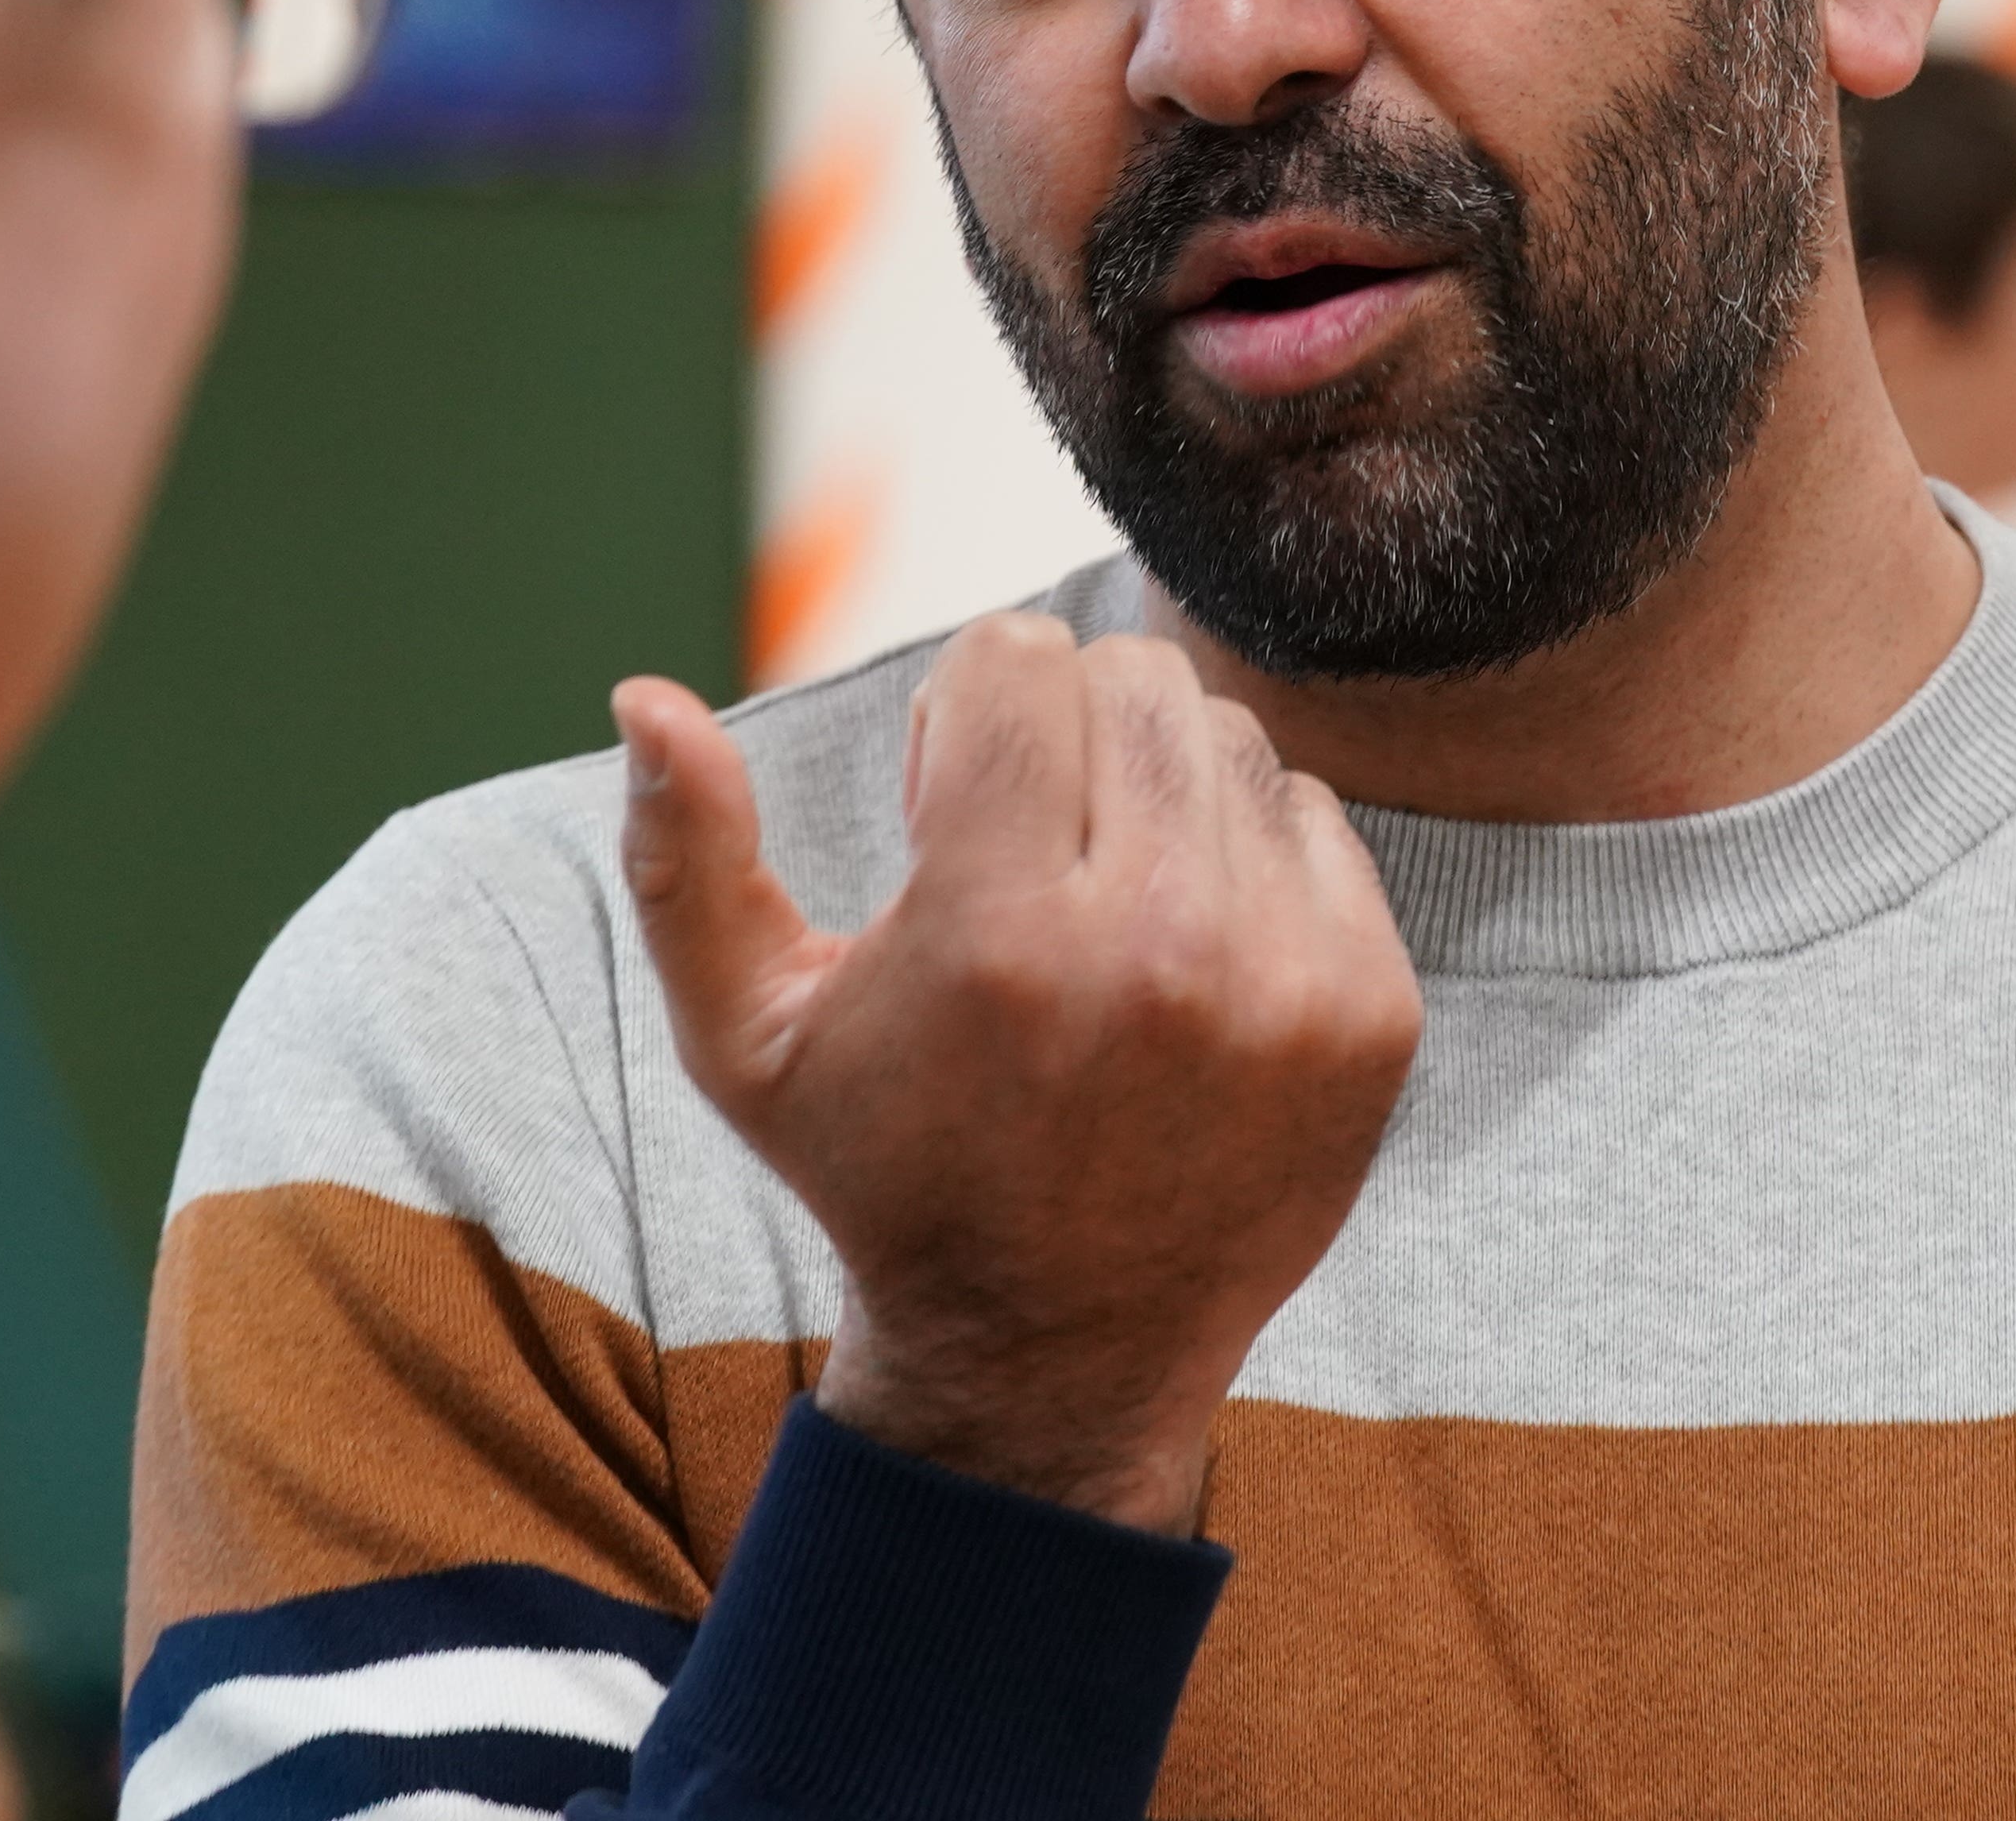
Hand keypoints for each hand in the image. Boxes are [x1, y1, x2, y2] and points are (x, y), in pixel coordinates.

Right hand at [613, 616, 1420, 1533]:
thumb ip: (685, 856)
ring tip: (1107, 904)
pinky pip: (1317, 818)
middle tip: (1028, 849)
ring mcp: (1285, 983)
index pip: (1017, 656)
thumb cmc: (884, 1169)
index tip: (943, 803)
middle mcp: (1157, 949)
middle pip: (1131, 677)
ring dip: (1158, 790)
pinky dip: (1251, 861)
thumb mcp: (747, 1037)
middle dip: (1062, 733)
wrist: (1050, 1359)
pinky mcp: (1372, 1012)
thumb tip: (643, 696)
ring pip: (1228, 734)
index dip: (963, 710)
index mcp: (996, 931)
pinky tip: (1189, 957)